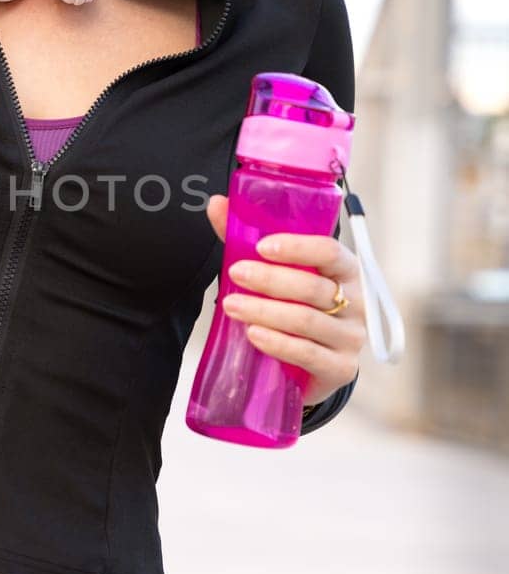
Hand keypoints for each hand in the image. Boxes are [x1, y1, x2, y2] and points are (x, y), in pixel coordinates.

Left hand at [205, 193, 366, 407]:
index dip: (298, 248)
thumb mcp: (278, 273)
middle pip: (314, 288)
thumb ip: (248, 240)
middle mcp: (355, 302)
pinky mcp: (341, 368)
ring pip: (306, 321)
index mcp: (346, 271)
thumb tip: (217, 205)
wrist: (314, 362)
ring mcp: (351, 337)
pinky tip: (254, 334)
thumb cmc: (297, 307)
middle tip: (236, 273)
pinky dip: (277, 343)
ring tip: (231, 306)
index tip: (262, 246)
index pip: (331, 252)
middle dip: (270, 280)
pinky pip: (307, 353)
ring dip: (264, 312)